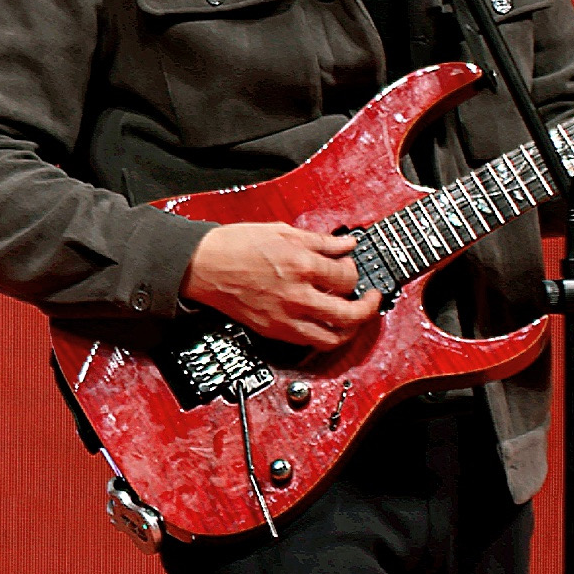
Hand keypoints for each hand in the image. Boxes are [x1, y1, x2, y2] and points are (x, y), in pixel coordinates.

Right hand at [184, 220, 377, 346]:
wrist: (202, 266)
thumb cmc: (234, 246)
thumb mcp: (281, 231)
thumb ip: (319, 241)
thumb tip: (345, 245)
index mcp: (301, 265)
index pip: (347, 276)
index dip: (354, 271)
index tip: (349, 267)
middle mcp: (297, 295)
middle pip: (350, 313)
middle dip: (368, 307)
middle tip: (371, 299)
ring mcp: (285, 317)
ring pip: (333, 337)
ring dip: (350, 330)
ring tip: (353, 320)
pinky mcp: (273, 330)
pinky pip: (309, 342)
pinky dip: (324, 336)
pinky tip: (325, 325)